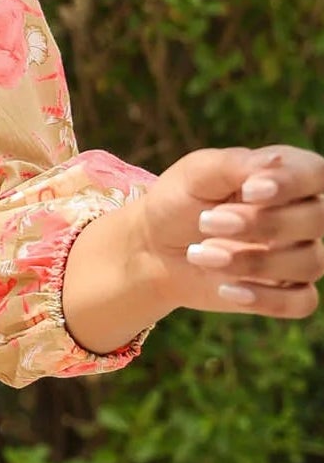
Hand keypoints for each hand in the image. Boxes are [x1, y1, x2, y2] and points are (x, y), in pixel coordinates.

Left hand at [133, 145, 323, 319]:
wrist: (155, 249)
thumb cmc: (180, 202)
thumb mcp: (197, 175)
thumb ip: (236, 165)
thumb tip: (277, 160)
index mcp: (286, 174)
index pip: (316, 174)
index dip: (292, 183)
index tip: (249, 191)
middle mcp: (302, 213)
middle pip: (318, 220)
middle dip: (262, 224)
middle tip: (207, 222)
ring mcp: (298, 254)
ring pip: (310, 263)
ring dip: (253, 262)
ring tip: (200, 254)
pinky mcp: (286, 291)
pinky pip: (301, 302)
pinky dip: (265, 298)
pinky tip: (226, 289)